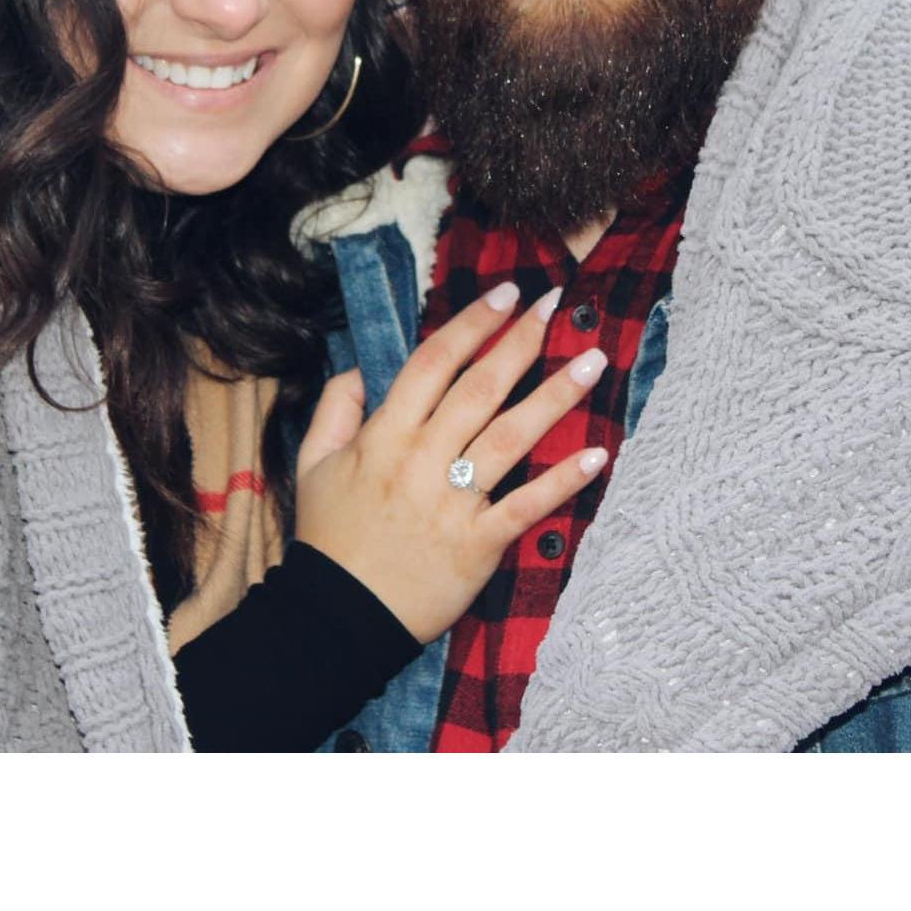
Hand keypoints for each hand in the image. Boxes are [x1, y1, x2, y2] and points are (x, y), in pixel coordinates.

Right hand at [293, 283, 608, 644]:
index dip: (472, 324)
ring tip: (592, 362)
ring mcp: (453, 502)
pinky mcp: (478, 544)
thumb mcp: (312, 464)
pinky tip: (598, 454)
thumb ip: (335, 409)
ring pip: (511, 438)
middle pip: (479, 389)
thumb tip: (360, 368)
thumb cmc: (330, 538)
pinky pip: (527, 506)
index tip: (505, 294)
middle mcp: (422, 460)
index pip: (433, 363)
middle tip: (556, 305)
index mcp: (384, 435)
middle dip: (520, 342)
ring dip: (555, 397)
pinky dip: (563, 481)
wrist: (338, 617)